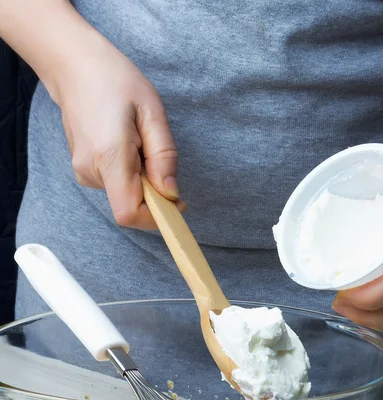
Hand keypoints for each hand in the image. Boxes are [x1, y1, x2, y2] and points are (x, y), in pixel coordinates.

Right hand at [55, 32, 184, 228]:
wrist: (74, 66)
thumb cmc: (115, 81)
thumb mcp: (152, 112)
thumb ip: (164, 156)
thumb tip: (171, 193)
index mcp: (109, 156)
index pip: (129, 213)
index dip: (156, 216)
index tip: (176, 200)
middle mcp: (90, 171)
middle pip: (131, 205)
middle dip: (154, 190)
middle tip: (154, 151)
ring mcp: (83, 173)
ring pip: (125, 194)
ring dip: (142, 178)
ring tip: (137, 140)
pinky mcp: (83, 171)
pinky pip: (116, 184)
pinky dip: (130, 173)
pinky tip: (125, 143)